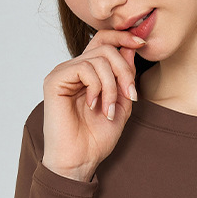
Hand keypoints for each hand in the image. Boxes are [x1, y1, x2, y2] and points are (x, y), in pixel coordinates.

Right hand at [41, 27, 146, 180]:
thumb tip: (130, 48)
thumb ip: (126, 79)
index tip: (141, 43)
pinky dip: (96, 87)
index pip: (104, 40)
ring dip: (112, 87)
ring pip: (99, 59)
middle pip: (106, 48)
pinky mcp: (55, 80)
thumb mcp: (122, 106)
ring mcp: (64, 73)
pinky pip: (84, 68)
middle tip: (131, 96)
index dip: (122, 37)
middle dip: (125, 71)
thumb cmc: (96, 138)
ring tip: (109, 110)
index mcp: (90, 73)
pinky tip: (93, 105)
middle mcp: (75, 69)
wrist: (80, 160)